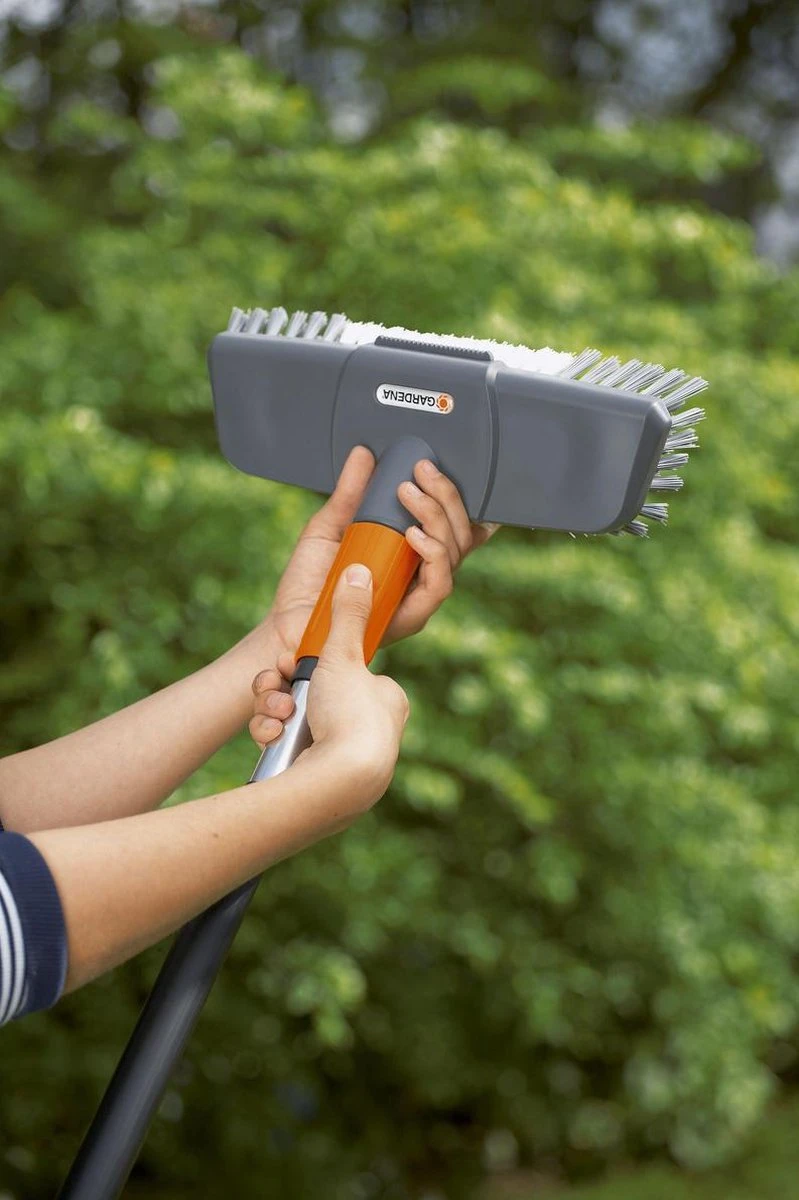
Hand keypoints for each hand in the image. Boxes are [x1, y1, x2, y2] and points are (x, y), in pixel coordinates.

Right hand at [251, 565, 408, 810]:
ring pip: (290, 717)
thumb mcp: (344, 654)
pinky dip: (272, 736)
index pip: (337, 670)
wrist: (339, 783)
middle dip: (280, 688)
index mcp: (383, 699)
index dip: (305, 662)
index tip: (288, 659)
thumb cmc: (350, 716)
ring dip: (272, 709)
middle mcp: (368, 728)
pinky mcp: (317, 777)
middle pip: (308, 693)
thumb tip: (360, 569)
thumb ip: (348, 613)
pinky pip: (284, 745)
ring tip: (277, 713)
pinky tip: (272, 736)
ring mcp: (341, 754)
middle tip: (275, 684)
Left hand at [265, 445, 498, 660]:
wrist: (286, 626)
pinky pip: (439, 585)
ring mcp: (419, 597)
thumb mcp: (328, 527)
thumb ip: (349, 493)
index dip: (457, 498)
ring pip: (455, 553)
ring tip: (409, 494)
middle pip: (459, 533)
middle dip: (445, 495)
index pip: (450, 525)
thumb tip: (363, 453)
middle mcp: (420, 575)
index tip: (435, 468)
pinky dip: (433, 555)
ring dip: (437, 517)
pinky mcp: (411, 617)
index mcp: (408, 555)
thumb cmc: (308, 585)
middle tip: (421, 469)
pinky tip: (413, 534)